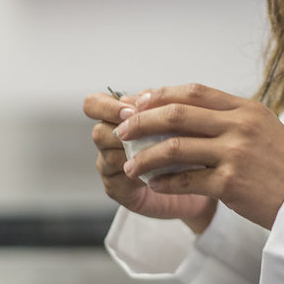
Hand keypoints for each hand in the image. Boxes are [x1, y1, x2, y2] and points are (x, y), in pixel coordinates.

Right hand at [84, 90, 217, 232]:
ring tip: (164, 153)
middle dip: (124, 133)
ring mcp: (109, 166)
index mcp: (114, 117)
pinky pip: (122, 179)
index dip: (106, 107)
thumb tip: (150, 95)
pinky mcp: (116, 189)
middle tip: (149, 134)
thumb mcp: (172, 118)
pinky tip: (165, 171)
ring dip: (136, 153)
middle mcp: (107, 140)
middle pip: (99, 132)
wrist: (190, 178)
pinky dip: (144, 173)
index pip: (93, 104)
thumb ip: (158, 105)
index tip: (131, 112)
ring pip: (109, 157)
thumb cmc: (179, 143)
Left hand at [115, 83, 283, 230]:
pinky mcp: (231, 183)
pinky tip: (154, 185)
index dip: (160, 95)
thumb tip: (183, 111)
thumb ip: (228, 118)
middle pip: (177, 114)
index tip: (137, 103)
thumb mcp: (262, 129)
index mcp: (246, 108)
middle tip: (121, 132)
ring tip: (131, 167)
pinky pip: (185, 180)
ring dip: (146, 157)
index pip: (194, 91)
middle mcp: (239, 125)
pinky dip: (164, 183)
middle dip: (142, 121)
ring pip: (175, 147)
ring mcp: (235, 153)